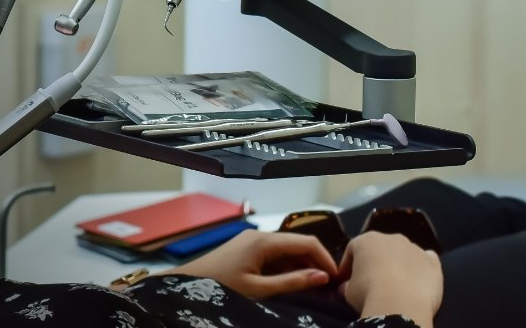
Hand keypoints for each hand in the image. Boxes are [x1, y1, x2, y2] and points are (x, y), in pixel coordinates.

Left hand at [161, 230, 337, 298]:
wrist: (188, 283)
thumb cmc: (220, 286)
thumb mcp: (259, 289)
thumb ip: (292, 282)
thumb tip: (322, 277)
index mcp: (264, 241)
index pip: (307, 242)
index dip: (326, 259)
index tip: (337, 278)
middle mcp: (260, 235)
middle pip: (298, 243)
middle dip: (315, 262)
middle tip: (328, 286)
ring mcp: (252, 240)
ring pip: (287, 249)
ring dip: (302, 265)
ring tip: (313, 287)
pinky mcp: (247, 248)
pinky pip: (275, 253)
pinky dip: (287, 266)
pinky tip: (293, 282)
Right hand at [338, 231, 441, 326]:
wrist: (400, 302)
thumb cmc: (368, 292)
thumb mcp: (348, 291)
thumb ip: (347, 285)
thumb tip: (346, 287)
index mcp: (366, 240)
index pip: (353, 250)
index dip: (348, 266)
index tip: (346, 280)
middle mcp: (391, 238)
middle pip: (380, 249)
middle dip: (376, 262)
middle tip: (371, 282)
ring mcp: (414, 248)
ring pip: (404, 253)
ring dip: (399, 264)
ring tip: (396, 285)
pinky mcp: (433, 261)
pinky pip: (426, 260)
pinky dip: (421, 267)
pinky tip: (417, 280)